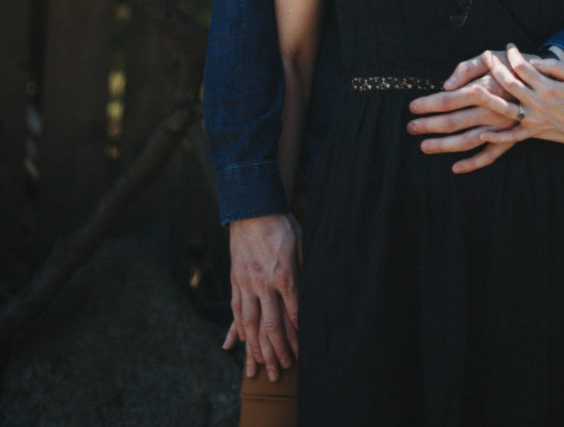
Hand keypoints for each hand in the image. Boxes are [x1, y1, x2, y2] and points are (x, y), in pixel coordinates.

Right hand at [223, 212, 301, 380]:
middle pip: (270, 326)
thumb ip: (305, 270)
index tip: (302, 352)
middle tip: (281, 370)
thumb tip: (313, 294)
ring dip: (254, 349)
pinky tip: (235, 345)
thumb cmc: (282, 225)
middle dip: (276, 351)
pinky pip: (235, 310)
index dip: (298, 336)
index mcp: (284, 274)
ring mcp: (246, 284)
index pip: (294, 313)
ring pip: (249, 324)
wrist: (252, 209)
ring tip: (258, 368)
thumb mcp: (302, 244)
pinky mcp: (235, 281)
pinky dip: (236, 330)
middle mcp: (263, 283)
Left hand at [407, 66, 521, 169]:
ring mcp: (501, 127)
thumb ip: (468, 68)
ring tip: (424, 146)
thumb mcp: (491, 56)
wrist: (547, 78)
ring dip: (444, 145)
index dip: (428, 104)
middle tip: (410, 127)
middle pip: (453, 122)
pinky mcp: (512, 137)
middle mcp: (491, 110)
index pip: (448, 99)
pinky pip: (490, 155)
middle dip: (428, 125)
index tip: (412, 107)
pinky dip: (473, 163)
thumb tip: (447, 85)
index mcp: (484, 88)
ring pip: (467, 141)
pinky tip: (456, 167)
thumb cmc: (513, 64)